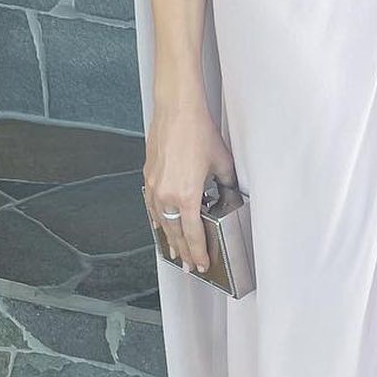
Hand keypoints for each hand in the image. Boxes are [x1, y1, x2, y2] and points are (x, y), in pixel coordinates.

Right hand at [144, 101, 237, 272]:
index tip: (200, 263)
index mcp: (186, 196)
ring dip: (168, 238)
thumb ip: (226, 183)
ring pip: (160, 221)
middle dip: (183, 251)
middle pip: (174, 233)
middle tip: (188, 265)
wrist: (176, 110)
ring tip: (174, 250)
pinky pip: (152, 206)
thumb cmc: (197, 132)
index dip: (197, 252)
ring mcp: (154, 186)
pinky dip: (157, 218)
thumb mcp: (221, 162)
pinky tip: (160, 222)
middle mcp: (166, 195)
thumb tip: (228, 192)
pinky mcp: (148, 176)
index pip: (193, 234)